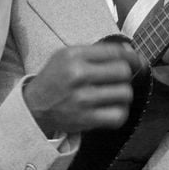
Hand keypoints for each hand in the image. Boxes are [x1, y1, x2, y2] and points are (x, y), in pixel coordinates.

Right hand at [23, 42, 144, 136]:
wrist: (34, 107)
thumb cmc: (55, 78)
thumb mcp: (68, 56)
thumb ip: (97, 51)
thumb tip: (129, 50)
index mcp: (73, 56)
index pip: (115, 52)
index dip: (131, 56)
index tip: (134, 61)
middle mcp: (78, 75)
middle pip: (122, 71)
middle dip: (126, 75)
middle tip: (119, 79)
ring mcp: (82, 99)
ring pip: (124, 93)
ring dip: (124, 94)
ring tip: (115, 94)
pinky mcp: (86, 119)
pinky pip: (118, 115)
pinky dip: (120, 112)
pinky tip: (112, 108)